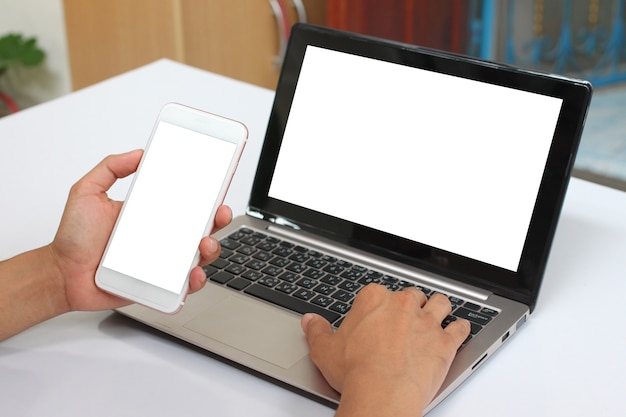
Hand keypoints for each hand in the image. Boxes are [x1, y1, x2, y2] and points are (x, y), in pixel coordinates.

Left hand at [50, 150, 231, 311]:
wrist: (61, 274)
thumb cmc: (74, 238)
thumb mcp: (87, 192)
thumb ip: (110, 167)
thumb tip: (139, 152)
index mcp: (151, 214)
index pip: (186, 203)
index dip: (206, 196)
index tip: (216, 187)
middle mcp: (161, 237)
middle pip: (201, 228)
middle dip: (218, 221)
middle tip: (218, 215)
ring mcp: (162, 262)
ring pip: (199, 257)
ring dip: (210, 250)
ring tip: (203, 246)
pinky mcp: (158, 286)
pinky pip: (183, 286)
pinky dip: (194, 282)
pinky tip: (191, 275)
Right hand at [301, 284, 469, 416]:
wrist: (382, 391)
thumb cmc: (355, 370)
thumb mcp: (325, 349)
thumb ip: (317, 330)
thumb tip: (310, 320)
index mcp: (374, 299)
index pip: (379, 292)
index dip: (380, 304)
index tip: (378, 315)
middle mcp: (403, 304)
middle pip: (411, 295)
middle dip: (410, 304)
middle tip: (406, 316)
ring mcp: (426, 322)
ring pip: (439, 303)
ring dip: (439, 307)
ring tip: (437, 312)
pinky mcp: (444, 341)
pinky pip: (459, 328)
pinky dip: (461, 328)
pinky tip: (459, 329)